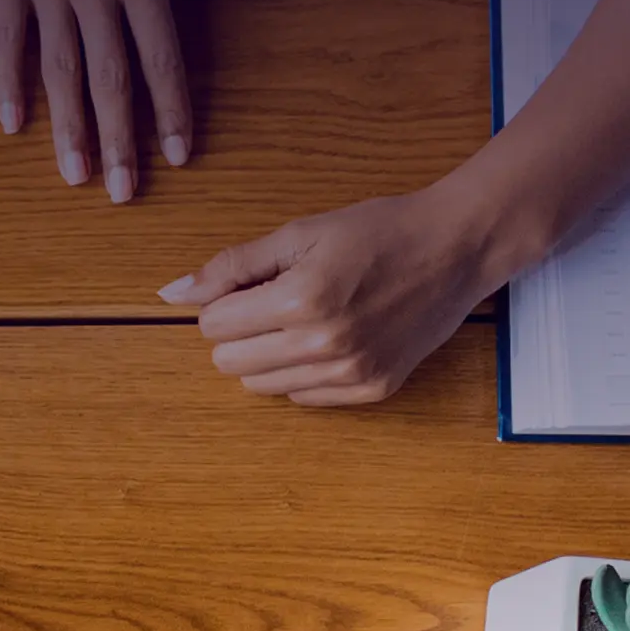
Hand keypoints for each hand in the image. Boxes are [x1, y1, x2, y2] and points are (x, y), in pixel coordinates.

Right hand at [0, 0, 257, 200]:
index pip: (161, 56)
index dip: (172, 109)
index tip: (179, 154)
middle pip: (109, 78)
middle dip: (120, 140)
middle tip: (124, 192)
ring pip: (59, 70)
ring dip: (68, 127)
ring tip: (73, 175)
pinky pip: (8, 39)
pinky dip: (10, 82)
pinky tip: (14, 123)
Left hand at [163, 173, 533, 406]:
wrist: (458, 247)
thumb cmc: (378, 232)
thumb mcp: (299, 234)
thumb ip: (230, 266)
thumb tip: (171, 293)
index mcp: (301, 301)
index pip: (213, 326)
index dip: (225, 302)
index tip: (258, 284)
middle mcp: (325, 345)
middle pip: (229, 362)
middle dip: (239, 332)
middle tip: (276, 302)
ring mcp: (352, 373)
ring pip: (260, 386)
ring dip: (267, 355)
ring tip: (305, 320)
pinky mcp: (374, 389)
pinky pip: (302, 398)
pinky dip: (302, 373)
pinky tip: (331, 339)